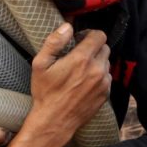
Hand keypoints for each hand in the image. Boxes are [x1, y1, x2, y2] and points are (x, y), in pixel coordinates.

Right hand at [8, 24, 110, 146]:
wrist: (55, 121)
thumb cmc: (45, 92)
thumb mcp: (40, 64)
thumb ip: (54, 42)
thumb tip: (67, 26)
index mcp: (81, 59)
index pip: (99, 36)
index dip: (89, 34)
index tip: (79, 40)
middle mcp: (97, 70)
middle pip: (105, 48)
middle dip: (93, 47)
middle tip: (78, 54)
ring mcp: (103, 83)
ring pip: (106, 63)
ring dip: (96, 62)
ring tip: (80, 70)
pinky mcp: (105, 94)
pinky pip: (107, 77)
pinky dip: (98, 76)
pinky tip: (84, 82)